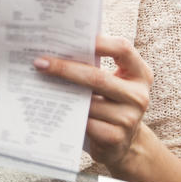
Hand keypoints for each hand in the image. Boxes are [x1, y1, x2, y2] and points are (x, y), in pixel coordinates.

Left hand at [33, 35, 152, 170]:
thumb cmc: (111, 104)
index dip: (99, 42)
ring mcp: (129, 118)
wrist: (124, 143)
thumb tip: (59, 49)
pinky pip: (86, 123)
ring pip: (88, 103)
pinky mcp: (116, 138)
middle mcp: (138, 95)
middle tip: (41, 63)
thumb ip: (96, 66)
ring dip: (62, 93)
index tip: (72, 38)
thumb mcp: (113, 82)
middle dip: (65, 69)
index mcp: (140, 74)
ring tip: (40, 84)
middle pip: (98, 77)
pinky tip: (54, 108)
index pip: (123, 49)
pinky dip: (69, 115)